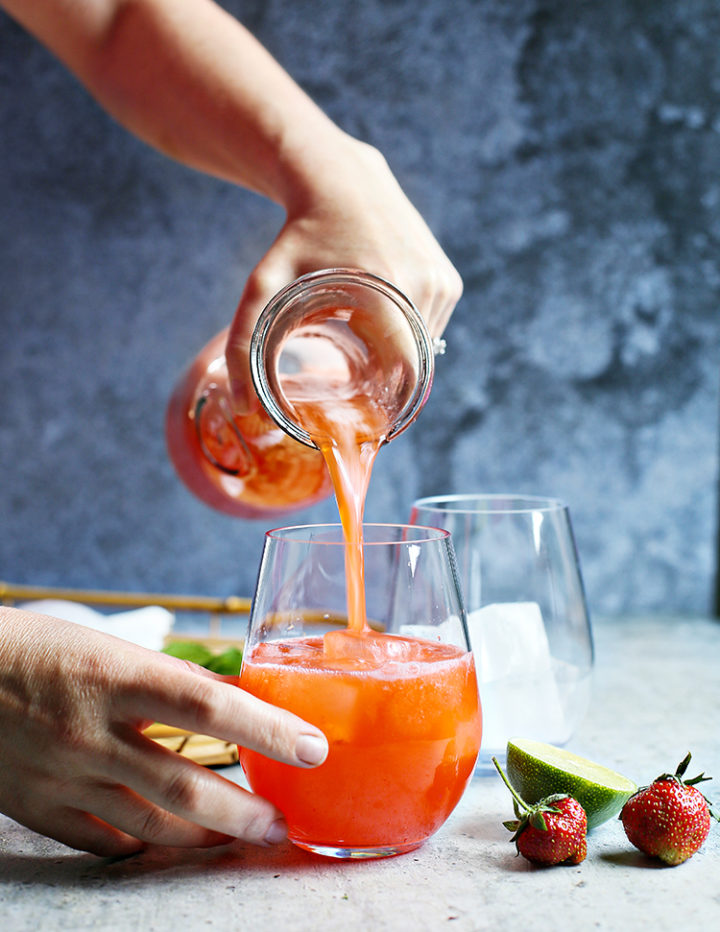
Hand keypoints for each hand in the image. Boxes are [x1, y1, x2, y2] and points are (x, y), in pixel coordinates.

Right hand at [0, 607, 327, 856]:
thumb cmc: (42, 649)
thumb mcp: (110, 647)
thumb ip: (167, 679)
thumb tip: (230, 699)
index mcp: (115, 675)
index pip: (207, 705)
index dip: (266, 728)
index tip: (311, 747)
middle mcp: (91, 731)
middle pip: (184, 785)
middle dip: (244, 812)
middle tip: (282, 823)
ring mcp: (63, 777)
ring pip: (150, 824)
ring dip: (204, 835)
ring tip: (240, 835)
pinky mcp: (40, 808)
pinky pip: (105, 842)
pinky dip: (146, 845)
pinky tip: (173, 842)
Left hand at [226, 136, 462, 409]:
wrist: (340, 178)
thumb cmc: (297, 236)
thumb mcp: (263, 286)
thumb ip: (244, 345)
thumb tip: (243, 408)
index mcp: (387, 297)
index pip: (403, 375)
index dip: (385, 399)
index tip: (361, 407)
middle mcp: (423, 289)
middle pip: (414, 366)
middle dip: (388, 380)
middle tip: (356, 376)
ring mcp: (441, 282)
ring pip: (426, 348)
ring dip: (399, 355)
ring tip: (365, 341)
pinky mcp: (448, 278)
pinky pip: (433, 326)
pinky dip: (410, 333)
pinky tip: (381, 317)